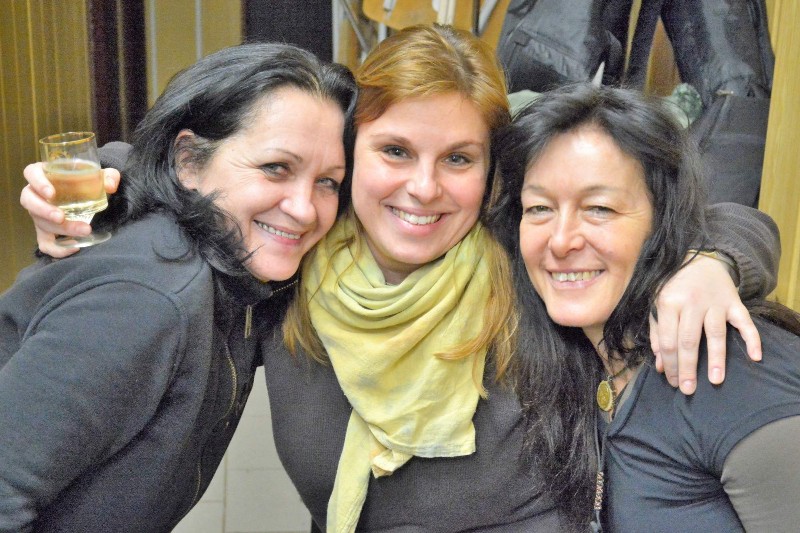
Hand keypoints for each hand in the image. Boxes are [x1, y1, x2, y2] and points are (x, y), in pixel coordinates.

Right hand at [21, 162, 120, 257]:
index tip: (51, 193)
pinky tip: (75, 247)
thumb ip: (108, 176)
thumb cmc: (88, 181)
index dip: (38, 182)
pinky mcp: (46, 231)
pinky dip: (57, 249)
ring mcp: (39, 214)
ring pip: (39, 222)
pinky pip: (45, 243)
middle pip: (30, 201)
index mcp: (45, 174)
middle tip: (61, 217)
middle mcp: (37, 194)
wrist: (89, 197)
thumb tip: (110, 186)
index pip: (31, 173)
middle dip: (44, 211)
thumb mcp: (100, 176)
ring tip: (82, 230)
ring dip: (58, 229)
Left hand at [650, 255, 761, 394]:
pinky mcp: (734, 302)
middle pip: (689, 340)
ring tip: (715, 380)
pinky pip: (745, 322)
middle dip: (688, 368)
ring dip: (716, 359)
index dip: (670, 364)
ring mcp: (715, 302)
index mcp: (668, 303)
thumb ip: (656, 333)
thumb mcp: (656, 304)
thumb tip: (660, 365)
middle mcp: (692, 303)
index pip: (668, 340)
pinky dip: (752, 338)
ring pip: (715, 334)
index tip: (672, 382)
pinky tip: (755, 356)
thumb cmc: (673, 286)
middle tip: (688, 389)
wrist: (700, 259)